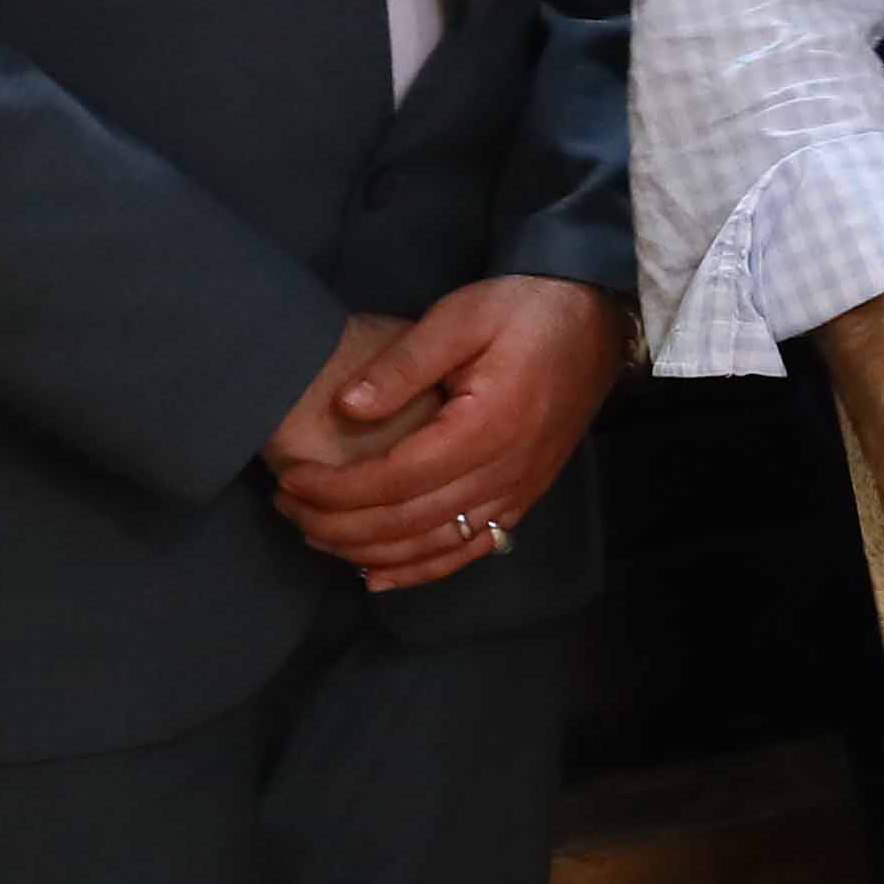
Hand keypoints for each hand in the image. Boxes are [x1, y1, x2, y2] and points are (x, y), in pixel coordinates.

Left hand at [273, 275, 620, 591]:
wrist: (597, 316)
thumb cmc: (524, 307)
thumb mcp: (460, 316)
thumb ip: (403, 364)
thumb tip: (345, 407)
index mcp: (486, 427)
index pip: (395, 479)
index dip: (336, 489)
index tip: (290, 479)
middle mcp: (506, 472)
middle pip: (408, 522)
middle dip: (338, 523)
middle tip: (286, 509)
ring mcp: (520, 491)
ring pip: (435, 544)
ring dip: (370, 550)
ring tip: (316, 537)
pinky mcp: (525, 496)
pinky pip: (469, 549)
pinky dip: (421, 569)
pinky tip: (378, 575)